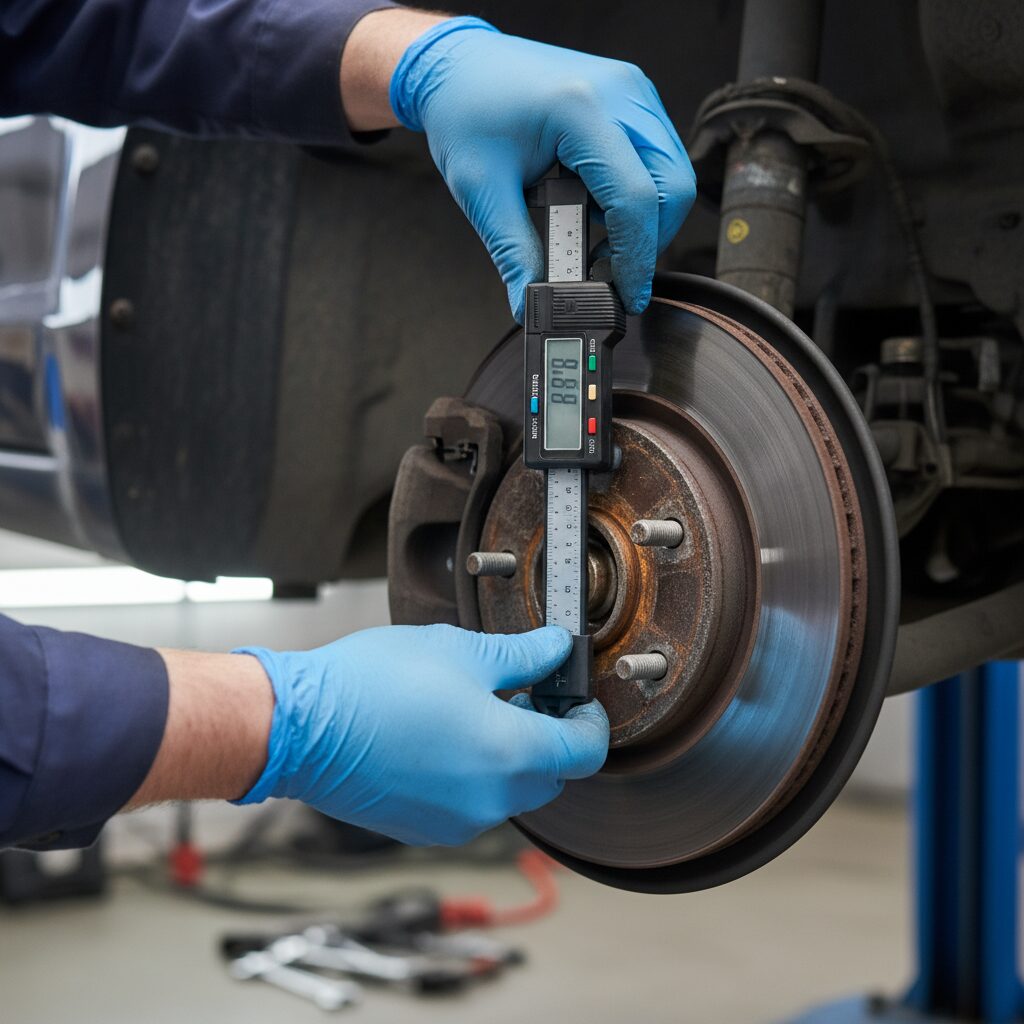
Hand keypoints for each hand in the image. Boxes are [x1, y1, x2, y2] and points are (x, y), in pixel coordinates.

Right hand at [235, 624, 608, 844]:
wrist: (300, 725)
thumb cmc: (371, 686)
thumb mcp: (461, 652)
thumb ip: (522, 656)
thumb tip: (555, 650)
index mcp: (509, 754)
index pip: (586, 752)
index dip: (591, 721)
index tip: (579, 699)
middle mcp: (490, 799)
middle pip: (551, 775)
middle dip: (548, 736)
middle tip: (524, 694)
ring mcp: (455, 821)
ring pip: (509, 791)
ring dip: (508, 756)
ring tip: (474, 709)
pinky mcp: (424, 828)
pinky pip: (471, 803)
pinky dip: (473, 775)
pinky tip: (443, 737)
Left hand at [389, 17, 695, 320]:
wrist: (459, 66)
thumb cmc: (465, 112)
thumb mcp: (483, 191)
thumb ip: (514, 252)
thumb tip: (531, 302)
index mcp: (580, 109)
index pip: (636, 198)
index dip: (636, 258)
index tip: (628, 295)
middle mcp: (619, 93)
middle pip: (672, 187)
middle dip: (647, 241)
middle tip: (609, 270)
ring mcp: (631, 91)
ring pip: (673, 174)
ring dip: (645, 218)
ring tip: (595, 236)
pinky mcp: (632, 98)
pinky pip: (658, 157)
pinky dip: (638, 194)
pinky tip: (597, 206)